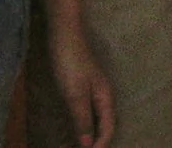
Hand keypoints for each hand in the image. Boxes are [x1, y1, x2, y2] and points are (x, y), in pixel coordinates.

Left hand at [48, 17, 116, 147]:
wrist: (63, 35)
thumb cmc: (70, 63)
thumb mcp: (75, 95)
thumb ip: (82, 120)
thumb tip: (88, 146)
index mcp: (105, 98)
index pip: (108, 129)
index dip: (100, 145)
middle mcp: (102, 96)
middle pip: (103, 125)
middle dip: (95, 142)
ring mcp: (92, 91)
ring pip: (94, 119)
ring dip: (87, 135)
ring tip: (75, 146)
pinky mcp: (81, 87)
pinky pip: (84, 112)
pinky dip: (80, 124)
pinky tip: (70, 129)